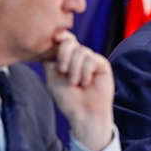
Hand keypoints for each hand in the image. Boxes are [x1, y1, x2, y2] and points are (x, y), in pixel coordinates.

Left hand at [43, 31, 113, 150]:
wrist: (83, 112)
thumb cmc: (68, 98)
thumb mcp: (52, 77)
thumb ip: (50, 59)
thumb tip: (48, 42)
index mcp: (67, 58)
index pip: (64, 40)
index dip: (60, 37)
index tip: (54, 38)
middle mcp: (79, 56)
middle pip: (70, 42)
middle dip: (64, 55)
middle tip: (63, 71)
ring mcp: (91, 59)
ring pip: (80, 52)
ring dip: (75, 70)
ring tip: (76, 83)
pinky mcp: (102, 64)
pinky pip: (91, 59)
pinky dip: (85, 73)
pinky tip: (87, 83)